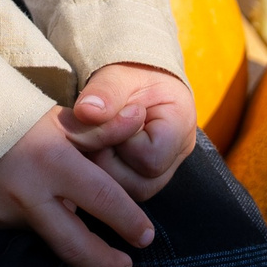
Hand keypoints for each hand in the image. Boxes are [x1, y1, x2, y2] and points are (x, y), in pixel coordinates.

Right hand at [0, 105, 155, 266]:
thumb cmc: (15, 117)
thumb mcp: (59, 119)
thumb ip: (101, 129)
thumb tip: (140, 118)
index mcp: (53, 161)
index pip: (103, 199)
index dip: (129, 222)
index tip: (146, 236)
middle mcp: (28, 193)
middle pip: (75, 246)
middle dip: (105, 263)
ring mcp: (4, 213)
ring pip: (48, 238)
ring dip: (71, 243)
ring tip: (91, 245)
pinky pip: (22, 230)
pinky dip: (38, 225)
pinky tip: (40, 212)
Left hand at [63, 63, 196, 202]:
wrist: (135, 77)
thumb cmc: (131, 73)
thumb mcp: (119, 75)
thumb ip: (105, 92)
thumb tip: (86, 112)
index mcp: (180, 125)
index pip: (150, 158)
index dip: (121, 141)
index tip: (113, 115)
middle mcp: (177, 156)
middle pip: (139, 184)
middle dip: (107, 158)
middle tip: (93, 129)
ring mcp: (162, 172)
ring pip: (127, 193)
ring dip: (101, 168)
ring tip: (93, 139)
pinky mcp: (143, 178)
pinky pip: (120, 190)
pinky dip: (100, 173)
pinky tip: (92, 150)